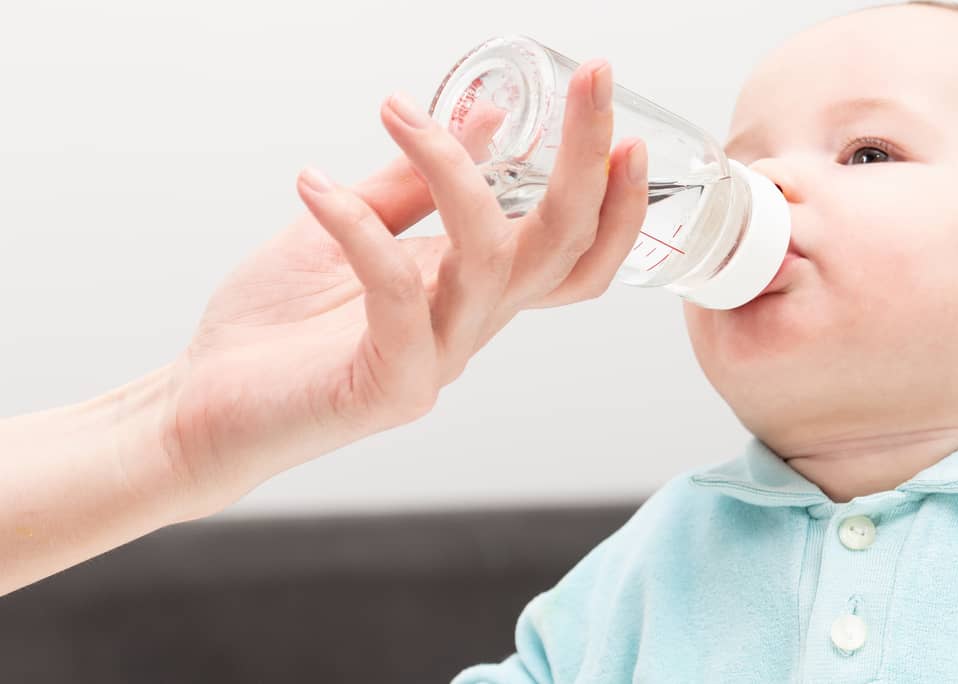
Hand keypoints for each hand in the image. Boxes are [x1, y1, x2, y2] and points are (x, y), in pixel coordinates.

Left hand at [158, 60, 647, 516]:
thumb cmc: (277, 326)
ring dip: (453, 170)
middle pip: (564, 246)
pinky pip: (398, 295)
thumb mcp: (353, 226)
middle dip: (586, 157)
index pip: (577, 250)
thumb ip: (415, 182)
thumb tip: (484, 117)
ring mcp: (440, 359)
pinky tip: (317, 189)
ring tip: (396, 114)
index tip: (615, 117)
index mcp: (478, 291)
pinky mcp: (392, 385)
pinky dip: (360, 229)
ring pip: (491, 260)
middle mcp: (473, 325)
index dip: (616, 191)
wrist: (202, 409)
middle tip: (592, 79)